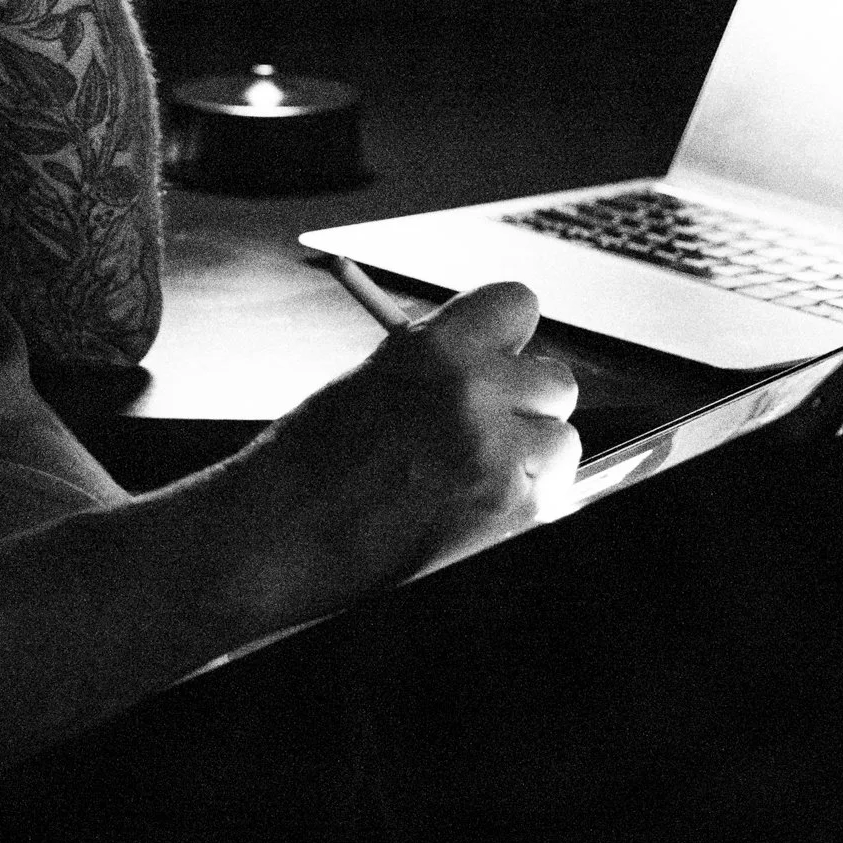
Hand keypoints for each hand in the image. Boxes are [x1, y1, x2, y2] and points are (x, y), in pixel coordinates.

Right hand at [216, 283, 579, 623]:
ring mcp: (495, 453)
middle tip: (488, 430)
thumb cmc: (313, 462)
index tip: (499, 358)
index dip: (509, 337)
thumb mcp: (374, 380)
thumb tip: (496, 364)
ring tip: (475, 476)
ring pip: (562, 440)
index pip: (518, 304)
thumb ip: (442, 364)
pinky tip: (474, 509)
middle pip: (555, 379)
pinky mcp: (510, 511)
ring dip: (532, 457)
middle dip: (527, 404)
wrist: (280, 538)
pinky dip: (526, 502)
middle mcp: (472, 391)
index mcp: (433, 347)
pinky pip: (553, 493)